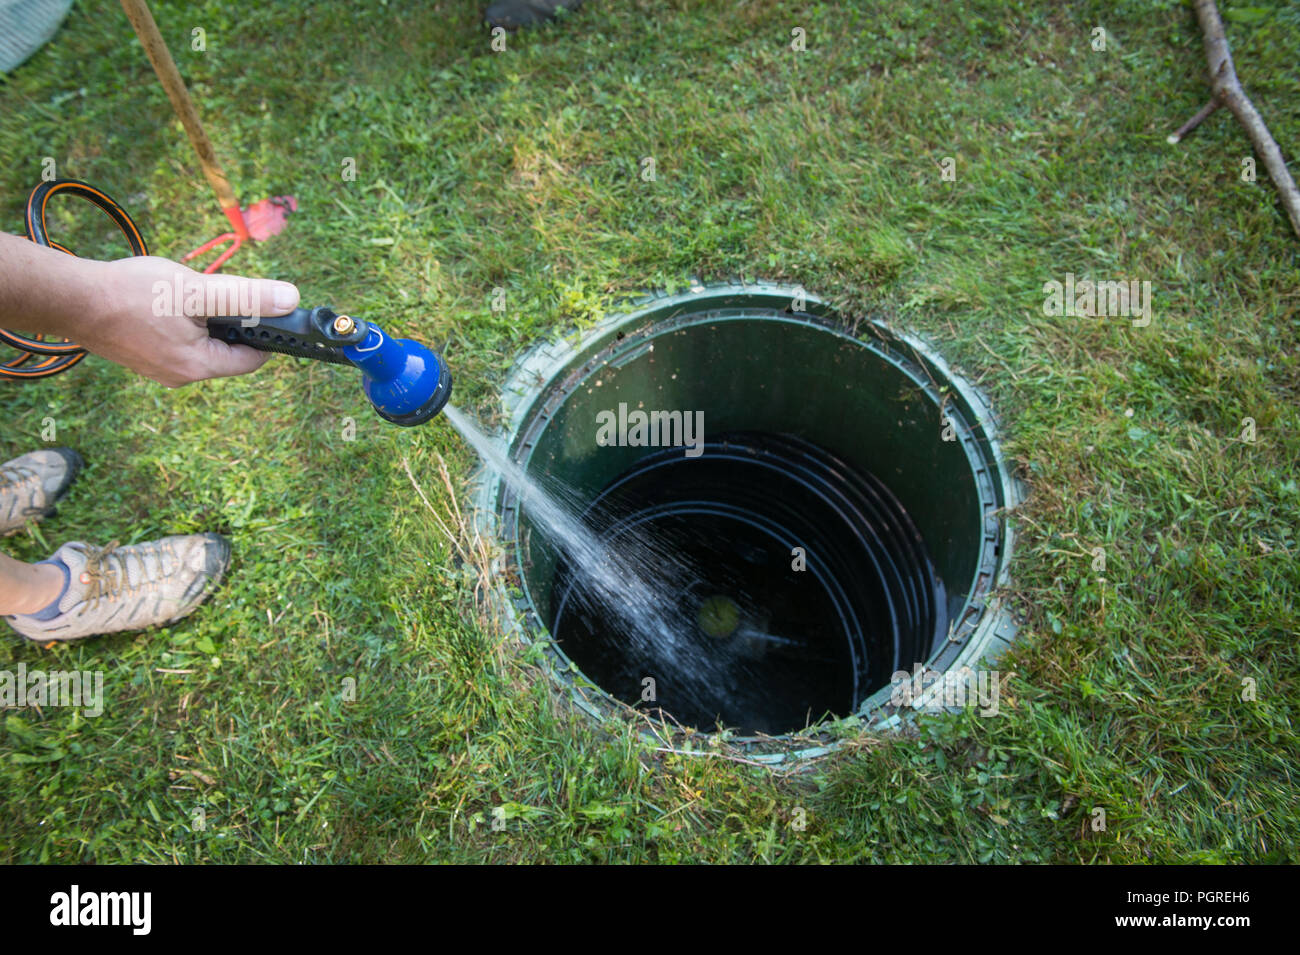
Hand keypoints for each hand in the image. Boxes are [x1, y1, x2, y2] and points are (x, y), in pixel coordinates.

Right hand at [80, 255, 299, 387]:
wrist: (69, 297)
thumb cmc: (131, 294)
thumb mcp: (199, 291)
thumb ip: (247, 298)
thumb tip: (291, 300)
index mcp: (199, 367)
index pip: (254, 358)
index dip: (265, 331)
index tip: (262, 306)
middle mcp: (181, 376)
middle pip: (228, 349)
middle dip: (228, 320)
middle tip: (209, 292)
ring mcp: (160, 368)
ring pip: (203, 341)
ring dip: (203, 316)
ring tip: (180, 294)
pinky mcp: (144, 356)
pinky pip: (178, 338)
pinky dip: (181, 319)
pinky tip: (162, 300)